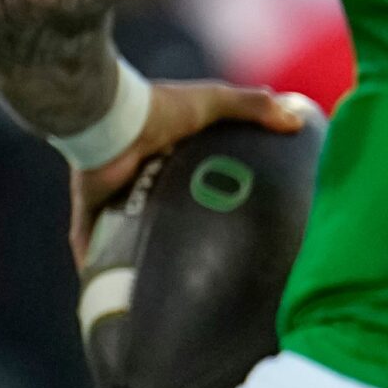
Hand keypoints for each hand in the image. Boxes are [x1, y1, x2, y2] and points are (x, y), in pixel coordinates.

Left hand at [68, 81, 313, 265]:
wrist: (113, 120)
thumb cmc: (162, 107)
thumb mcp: (217, 102)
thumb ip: (255, 108)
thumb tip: (298, 121)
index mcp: (165, 145)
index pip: (186, 167)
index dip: (204, 181)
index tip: (227, 203)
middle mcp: (136, 169)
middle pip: (155, 199)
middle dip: (168, 221)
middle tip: (198, 249)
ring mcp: (112, 190)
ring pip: (121, 223)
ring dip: (131, 243)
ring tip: (155, 275)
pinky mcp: (92, 206)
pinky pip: (89, 239)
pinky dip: (94, 259)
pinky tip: (106, 285)